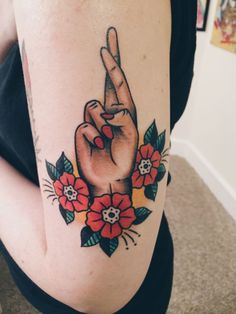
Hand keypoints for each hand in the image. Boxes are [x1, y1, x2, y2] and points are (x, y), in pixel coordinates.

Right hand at [75, 27, 137, 196]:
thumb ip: (123, 118)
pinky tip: (98, 146)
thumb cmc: (125, 158)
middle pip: (106, 81)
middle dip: (110, 60)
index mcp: (124, 111)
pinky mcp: (82, 130)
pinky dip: (94, 137)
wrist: (111, 178)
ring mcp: (94, 120)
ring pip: (93, 108)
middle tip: (110, 35)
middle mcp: (108, 111)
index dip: (113, 65)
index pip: (119, 83)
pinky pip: (86, 125)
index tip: (107, 47)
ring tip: (108, 141)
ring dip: (103, 127)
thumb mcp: (132, 136)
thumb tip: (105, 108)